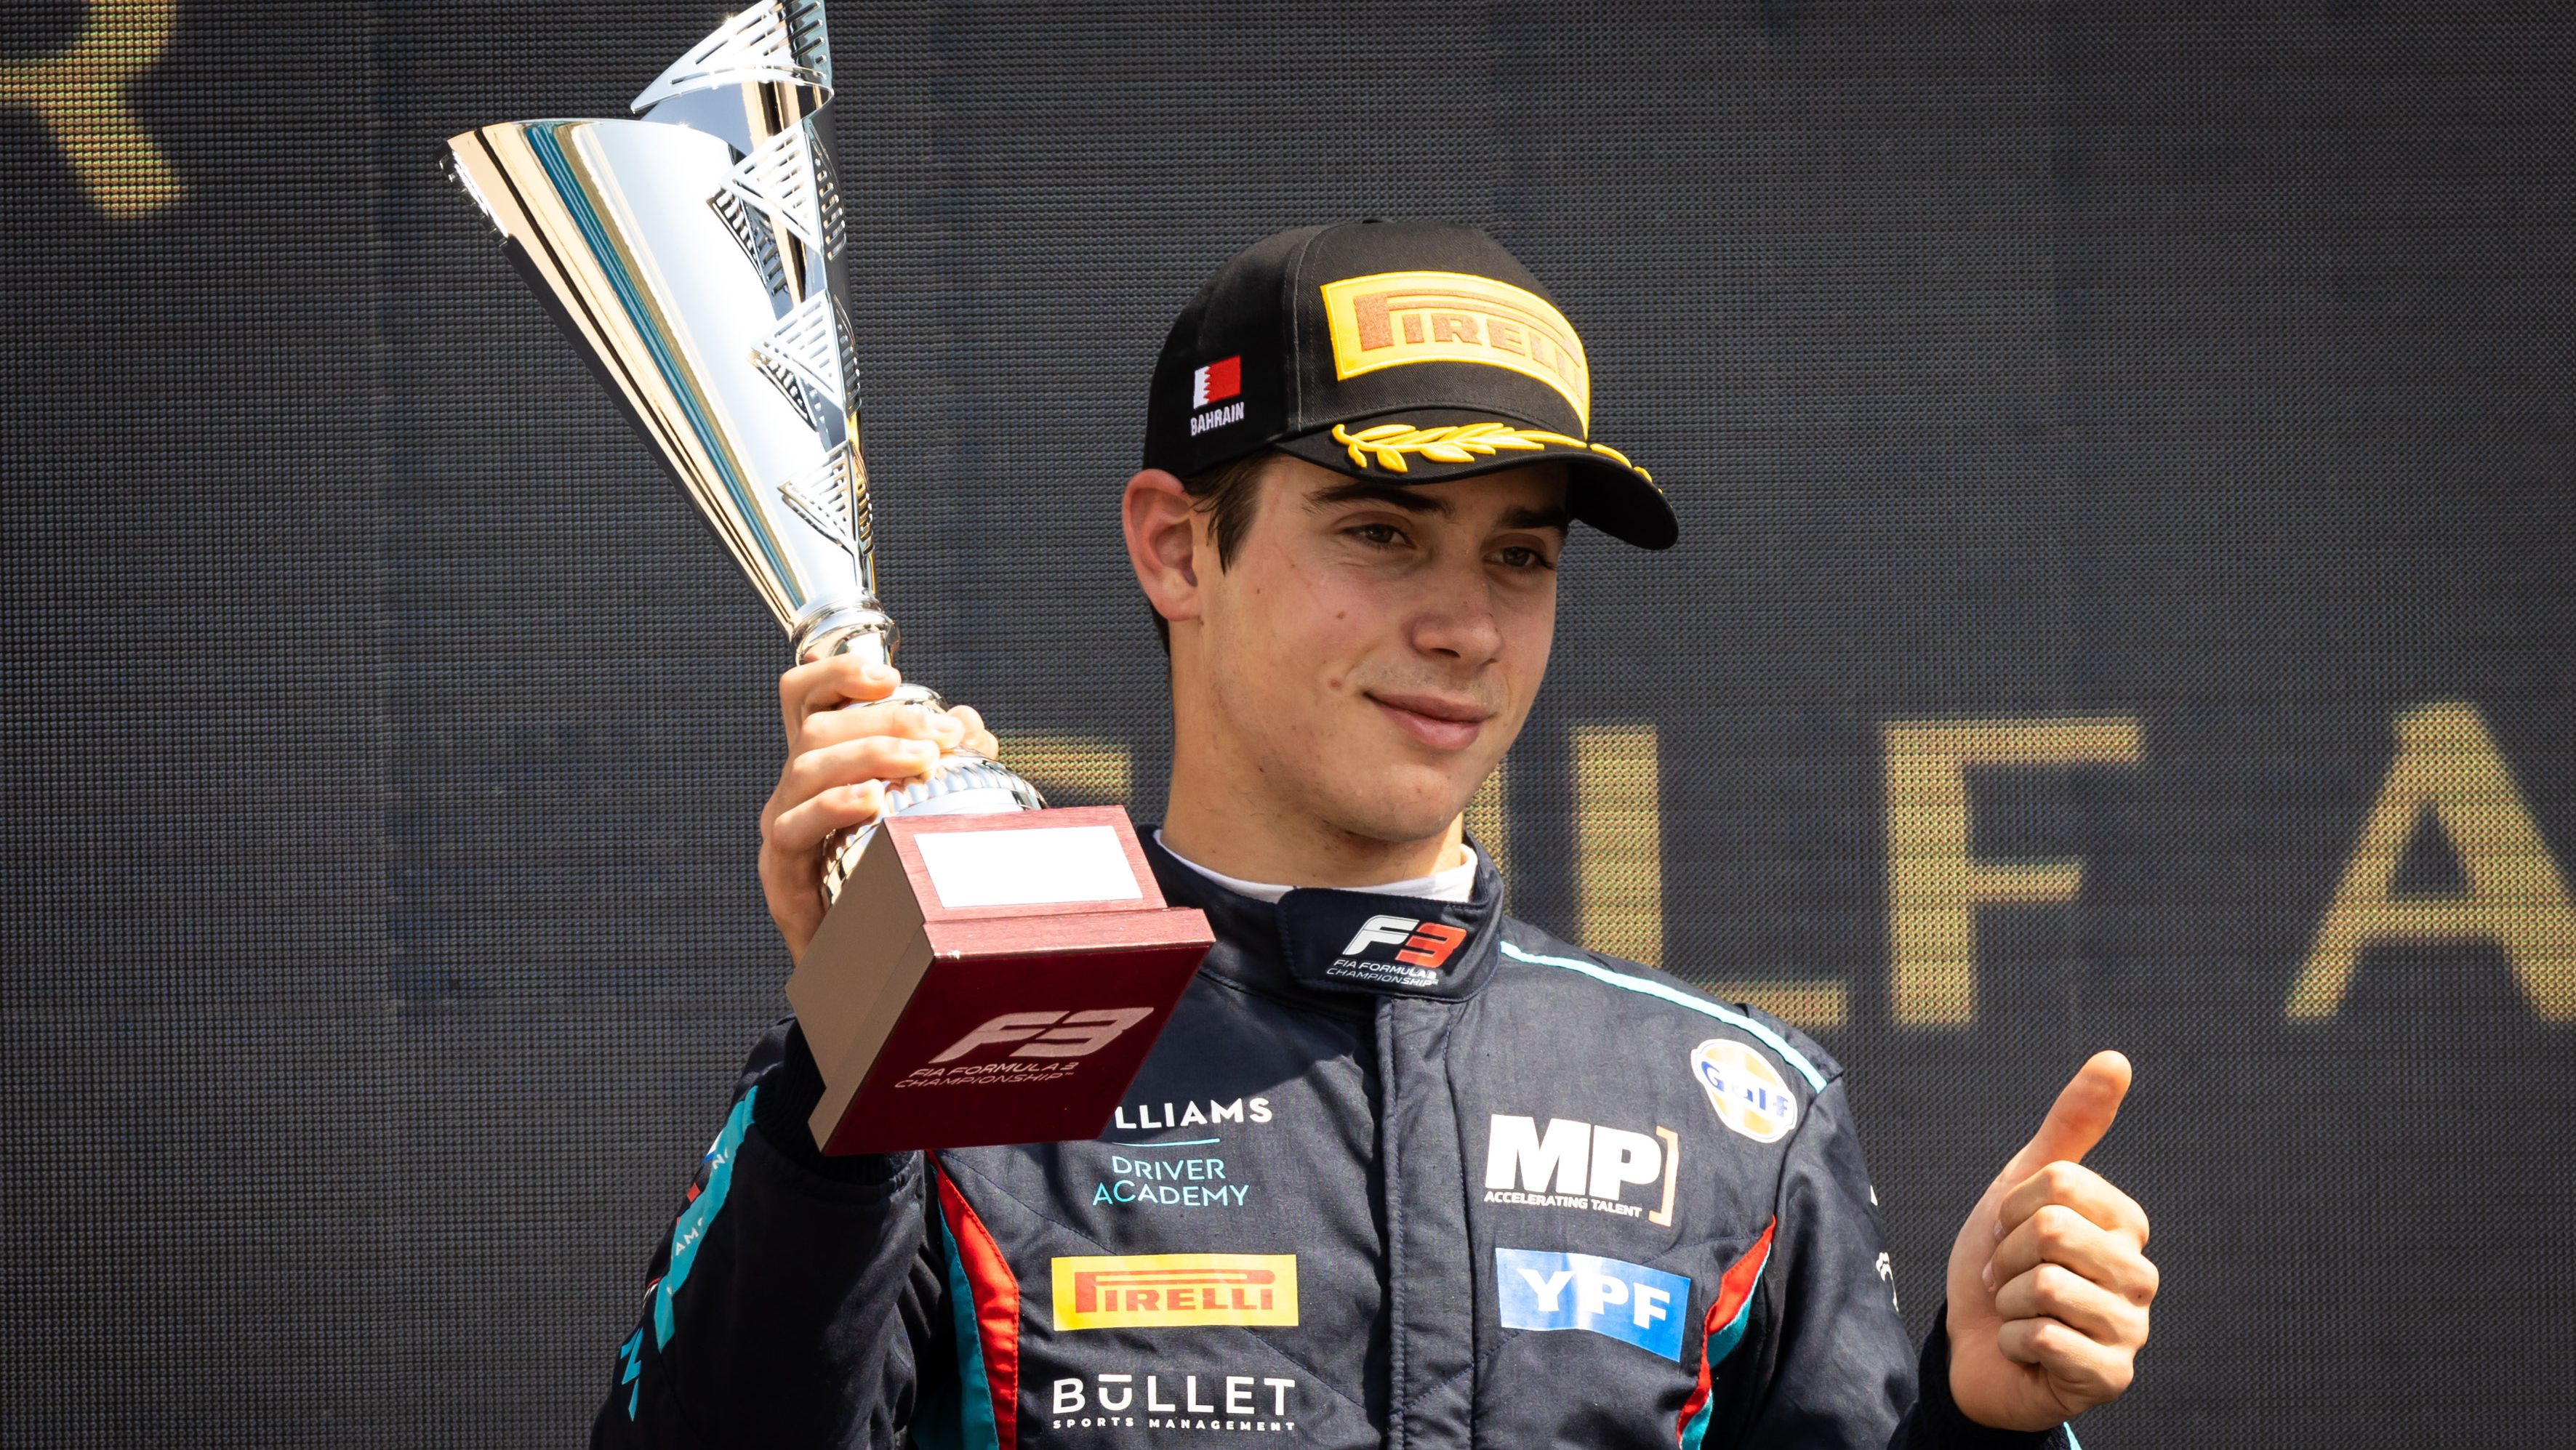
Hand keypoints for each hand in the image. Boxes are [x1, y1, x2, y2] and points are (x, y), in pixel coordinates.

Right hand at [757, 656, 997, 962]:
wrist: (868, 967)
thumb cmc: (893, 879)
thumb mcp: (927, 808)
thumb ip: (945, 761)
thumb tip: (968, 725)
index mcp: (822, 763)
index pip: (806, 696)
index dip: (837, 673)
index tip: (891, 675)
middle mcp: (794, 789)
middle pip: (817, 728)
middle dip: (884, 719)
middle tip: (940, 735)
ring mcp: (783, 829)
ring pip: (806, 768)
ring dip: (869, 754)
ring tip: (922, 761)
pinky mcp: (781, 874)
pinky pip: (795, 829)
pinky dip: (835, 807)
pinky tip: (874, 803)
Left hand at [1943, 1051, 2156, 1430]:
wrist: (1971, 1346)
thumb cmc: (2003, 1264)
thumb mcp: (2024, 1186)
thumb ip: (2070, 1126)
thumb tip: (2116, 1058)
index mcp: (2126, 1225)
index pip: (2059, 1184)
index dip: (2012, 1207)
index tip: (2008, 1233)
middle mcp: (2141, 1276)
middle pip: (2053, 1231)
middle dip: (2007, 1254)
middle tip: (2009, 1277)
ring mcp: (2131, 1331)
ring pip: (2047, 1286)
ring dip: (2009, 1300)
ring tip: (2019, 1312)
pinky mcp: (2111, 1378)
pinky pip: (2042, 1338)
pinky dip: (2011, 1340)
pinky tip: (2024, 1349)